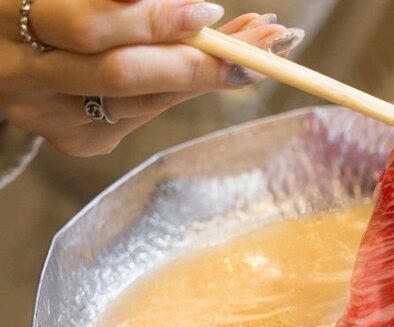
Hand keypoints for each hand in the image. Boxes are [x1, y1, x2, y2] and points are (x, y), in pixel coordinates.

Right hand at [0, 0, 300, 155]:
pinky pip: (144, 114)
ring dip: (209, 74)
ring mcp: (50, 118)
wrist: (5, 48)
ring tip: (260, 47)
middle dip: (198, 59)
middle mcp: (24, 79)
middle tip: (261, 42)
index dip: (153, 22)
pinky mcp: (77, 140)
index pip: (92, 30)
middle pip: (122, 77)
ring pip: (142, 102)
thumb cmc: (49, 1)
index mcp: (10, 21)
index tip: (207, 14)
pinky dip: (186, 90)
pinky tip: (222, 68)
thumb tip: (194, 11)